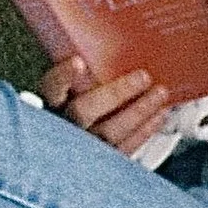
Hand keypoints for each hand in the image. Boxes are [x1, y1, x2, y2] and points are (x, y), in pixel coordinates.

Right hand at [38, 56, 169, 155]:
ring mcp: (78, 149)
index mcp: (47, 103)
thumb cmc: (70, 108)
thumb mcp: (68, 89)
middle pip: (83, 111)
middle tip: (143, 77)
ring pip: (108, 133)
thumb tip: (107, 42)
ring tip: (159, 94)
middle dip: (116, 93)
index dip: (62, 77)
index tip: (78, 62)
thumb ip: (80, 75)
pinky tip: (158, 116)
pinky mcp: (98, 164)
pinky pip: (122, 149)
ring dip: (139, 112)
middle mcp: (60, 126)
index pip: (50, 88)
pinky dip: (143, 131)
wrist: (67, 150)